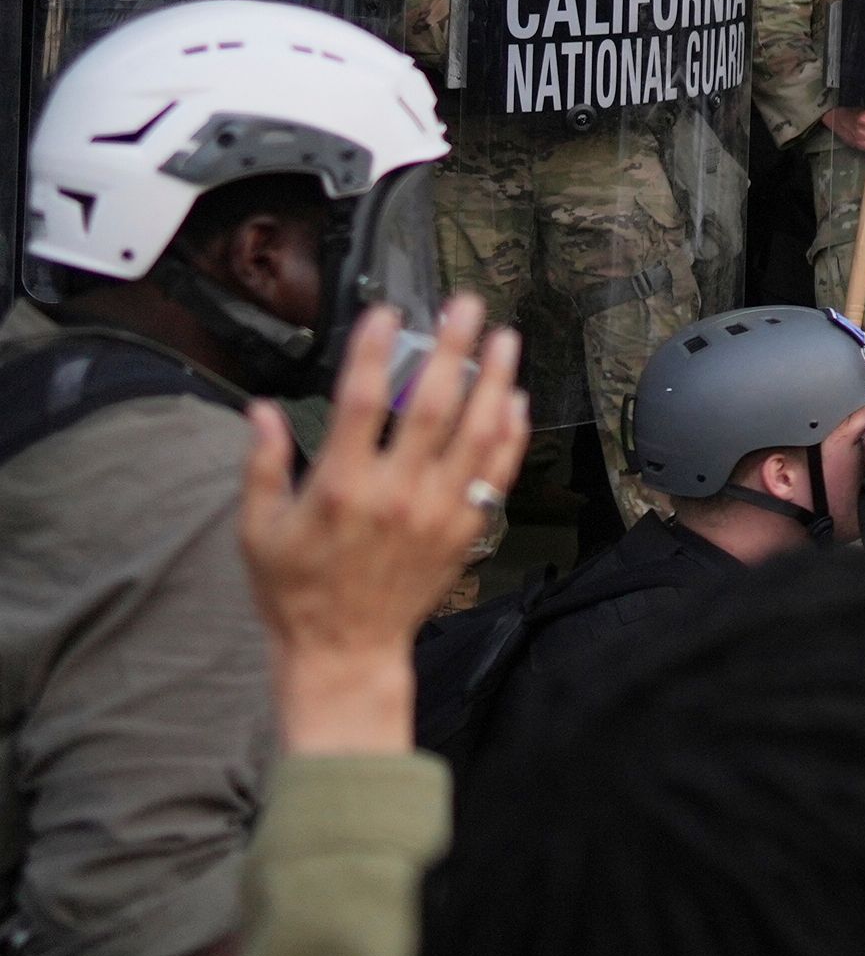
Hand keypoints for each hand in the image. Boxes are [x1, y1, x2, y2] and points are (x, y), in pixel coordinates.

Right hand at [242, 296, 527, 754]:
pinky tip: (516, 400)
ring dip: (496, 380)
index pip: (363, 403)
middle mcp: (397, 495)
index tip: (388, 312)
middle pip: (434, 405)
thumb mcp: (257, 529)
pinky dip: (512, 434)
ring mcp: (439, 511)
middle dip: (454, 348)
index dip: (377, 352)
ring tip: (506, 340)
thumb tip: (262, 409)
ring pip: (480, 433)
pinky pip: (498, 472)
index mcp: (341, 488)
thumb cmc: (296, 590)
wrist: (345, 649)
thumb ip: (263, 465)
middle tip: (467, 305)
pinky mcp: (466, 529)